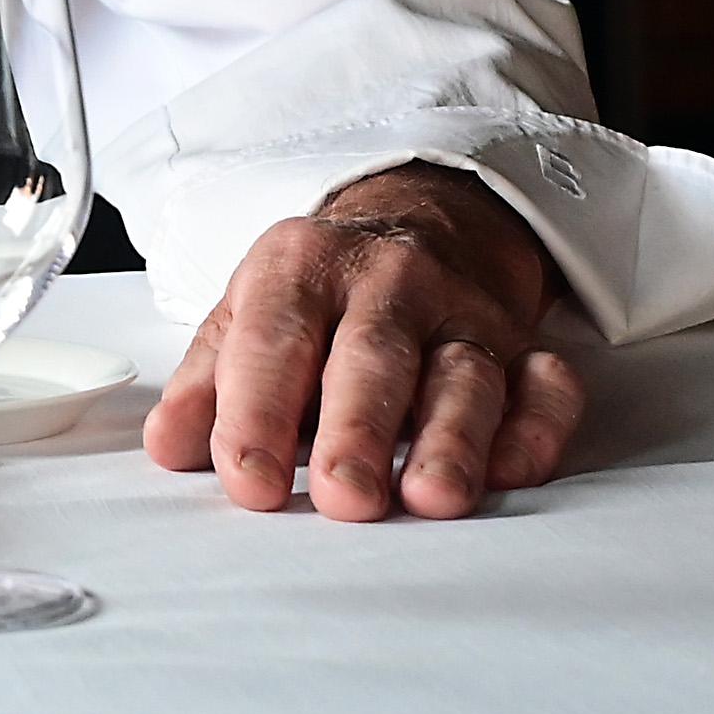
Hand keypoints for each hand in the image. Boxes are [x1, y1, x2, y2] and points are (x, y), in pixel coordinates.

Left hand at [141, 162, 583, 519]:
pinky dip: (536, 426)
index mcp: (301, 269)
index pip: (273, 341)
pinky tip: (513, 468)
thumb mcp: (249, 310)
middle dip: (358, 428)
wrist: (425, 215)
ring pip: (462, 374)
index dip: (258, 412)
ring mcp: (462, 312)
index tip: (249, 480)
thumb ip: (209, 382)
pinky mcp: (525, 344)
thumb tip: (168, 447)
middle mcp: (387, 282)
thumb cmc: (322, 289)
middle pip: (373, 357)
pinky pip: (545, 383)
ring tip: (431, 498)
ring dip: (452, 438)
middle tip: (344, 498)